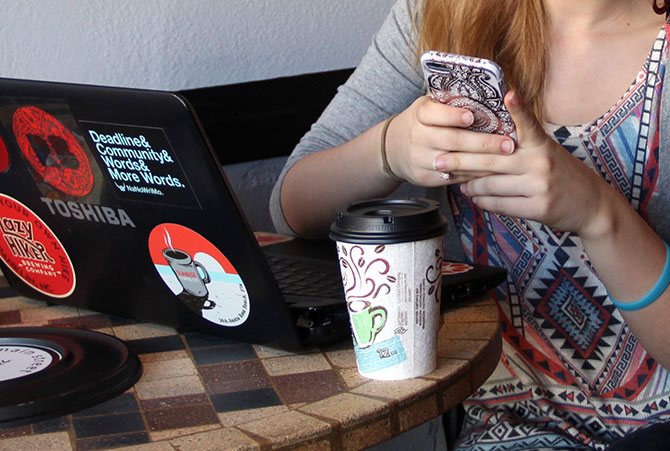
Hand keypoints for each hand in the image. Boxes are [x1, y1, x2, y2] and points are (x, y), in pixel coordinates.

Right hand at [384, 95, 515, 185]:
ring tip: (505, 159)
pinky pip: (453, 177)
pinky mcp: (424, 177)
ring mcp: (420, 159)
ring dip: (483, 162)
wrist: (394, 149)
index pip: (434, 114)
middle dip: (482, 143)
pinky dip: (474, 174)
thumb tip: (486, 93)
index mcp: (419, 115)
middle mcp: (417, 137)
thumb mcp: (429, 105)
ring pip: (455, 162)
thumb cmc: (422, 122)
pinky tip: (491, 171)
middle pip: (452, 140)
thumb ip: (450, 101)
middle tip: (507, 144)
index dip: (453, 115)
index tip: (473, 116)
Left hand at [459, 91, 615, 237]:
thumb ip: (521, 145)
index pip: (528, 123)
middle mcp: (540, 163)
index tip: (508, 94)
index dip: (518, 109)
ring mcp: (539, 186)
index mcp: (542, 144)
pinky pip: (499, 204)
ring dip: (469, 185)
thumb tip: (481, 145)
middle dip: (460, 161)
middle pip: (491, 160)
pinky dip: (483, 201)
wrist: (591, 204)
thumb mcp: (547, 152)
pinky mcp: (538, 208)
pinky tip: (475, 197)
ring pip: (490, 185)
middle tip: (438, 160)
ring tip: (457, 182)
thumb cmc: (562, 174)